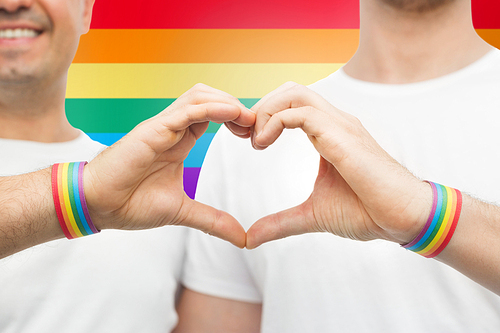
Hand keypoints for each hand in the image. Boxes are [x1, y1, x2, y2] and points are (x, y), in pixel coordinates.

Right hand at [83, 84, 254, 247]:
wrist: (98, 206)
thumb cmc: (131, 203)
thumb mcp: (184, 212)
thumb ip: (213, 221)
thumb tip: (243, 239)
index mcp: (180, 140)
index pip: (214, 114)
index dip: (237, 118)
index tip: (255, 134)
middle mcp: (173, 128)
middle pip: (209, 98)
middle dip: (237, 106)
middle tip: (257, 126)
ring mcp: (163, 126)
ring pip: (199, 96)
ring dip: (227, 102)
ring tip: (248, 119)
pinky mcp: (152, 129)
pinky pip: (186, 110)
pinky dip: (212, 107)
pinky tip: (233, 114)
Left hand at [246, 82, 431, 248]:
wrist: (403, 218)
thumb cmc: (367, 212)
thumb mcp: (312, 216)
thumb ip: (281, 223)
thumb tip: (250, 238)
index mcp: (328, 133)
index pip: (291, 105)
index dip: (265, 116)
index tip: (250, 141)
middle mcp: (334, 123)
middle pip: (291, 90)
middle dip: (262, 108)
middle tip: (247, 136)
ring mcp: (340, 126)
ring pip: (295, 94)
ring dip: (266, 112)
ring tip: (256, 141)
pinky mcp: (342, 136)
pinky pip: (301, 113)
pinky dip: (275, 122)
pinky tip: (264, 144)